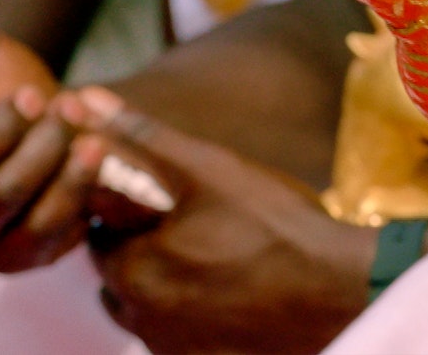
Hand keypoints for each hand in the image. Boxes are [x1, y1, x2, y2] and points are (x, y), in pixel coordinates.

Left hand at [78, 87, 375, 353]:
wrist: (342, 289)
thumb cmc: (273, 223)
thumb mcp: (204, 166)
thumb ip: (138, 134)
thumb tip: (85, 98)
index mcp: (132, 273)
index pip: (99, 239)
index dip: (122, 215)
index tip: (154, 200)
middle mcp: (144, 322)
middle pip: (120, 278)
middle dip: (139, 251)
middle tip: (184, 225)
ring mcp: (177, 350)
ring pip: (147, 311)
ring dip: (161, 285)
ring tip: (206, 254)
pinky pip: (180, 338)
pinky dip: (190, 314)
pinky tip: (226, 287)